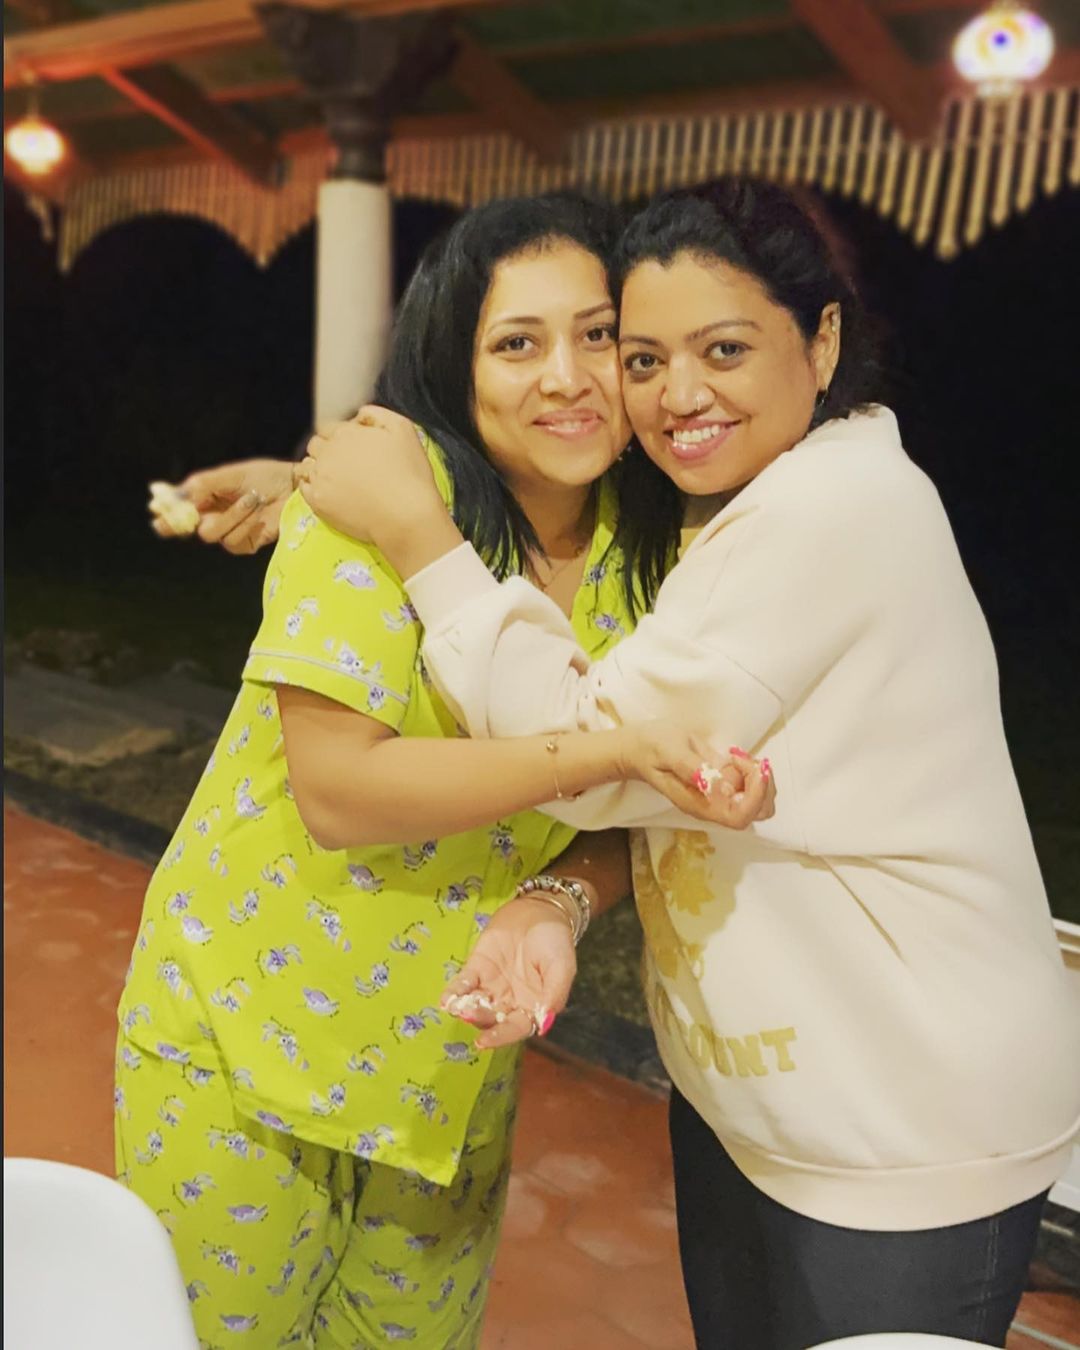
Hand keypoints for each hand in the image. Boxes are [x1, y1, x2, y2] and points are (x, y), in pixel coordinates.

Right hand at [151, 459, 293, 553]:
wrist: (294, 487)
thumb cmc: (264, 476)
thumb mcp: (230, 475)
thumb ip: (203, 485)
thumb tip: (177, 496)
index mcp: (204, 498)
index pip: (177, 511)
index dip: (166, 516)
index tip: (160, 516)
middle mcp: (212, 516)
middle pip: (187, 528)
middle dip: (192, 520)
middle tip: (198, 513)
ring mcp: (227, 531)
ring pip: (211, 534)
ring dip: (231, 515)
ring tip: (252, 499)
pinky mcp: (244, 544)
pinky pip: (233, 541)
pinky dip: (245, 526)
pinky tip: (257, 514)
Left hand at [296, 406, 448, 558]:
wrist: (406, 516)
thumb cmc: (409, 473)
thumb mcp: (403, 428)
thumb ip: (376, 413)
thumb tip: (357, 416)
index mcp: (346, 433)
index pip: (330, 427)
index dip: (341, 436)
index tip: (355, 449)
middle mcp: (328, 452)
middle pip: (316, 444)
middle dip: (327, 449)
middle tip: (346, 464)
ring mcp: (320, 478)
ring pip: (306, 465)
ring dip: (317, 467)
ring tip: (336, 479)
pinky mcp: (317, 502)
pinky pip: (303, 487)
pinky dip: (311, 486)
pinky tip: (327, 491)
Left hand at [440, 894, 579, 1050]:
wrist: (540, 909)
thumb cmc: (555, 941)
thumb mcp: (562, 967)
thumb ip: (554, 995)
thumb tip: (545, 1023)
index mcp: (532, 1007)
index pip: (514, 1028)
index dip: (500, 1036)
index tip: (484, 1042)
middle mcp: (510, 1001)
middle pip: (492, 1018)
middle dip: (479, 1018)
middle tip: (468, 1014)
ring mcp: (492, 986)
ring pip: (476, 1003)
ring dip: (464, 1007)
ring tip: (456, 1007)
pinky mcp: (477, 968)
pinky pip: (464, 984)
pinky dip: (455, 991)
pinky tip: (446, 999)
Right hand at [624, 723, 775, 829]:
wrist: (640, 749)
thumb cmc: (652, 748)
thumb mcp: (668, 750)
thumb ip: (691, 768)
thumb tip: (715, 784)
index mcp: (700, 805)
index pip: (740, 817)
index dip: (754, 795)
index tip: (748, 765)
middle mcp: (714, 807)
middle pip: (757, 812)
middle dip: (762, 785)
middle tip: (741, 758)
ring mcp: (722, 798)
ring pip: (760, 802)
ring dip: (759, 777)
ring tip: (737, 757)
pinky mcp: (726, 786)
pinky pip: (753, 787)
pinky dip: (753, 771)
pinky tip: (734, 756)